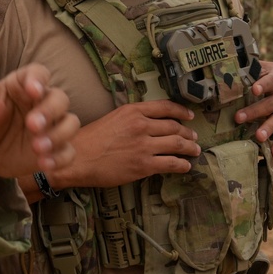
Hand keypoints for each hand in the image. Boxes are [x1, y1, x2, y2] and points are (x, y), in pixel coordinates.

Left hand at [0, 64, 77, 181]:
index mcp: (21, 87)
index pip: (37, 73)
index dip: (38, 79)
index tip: (33, 90)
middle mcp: (41, 103)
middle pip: (60, 98)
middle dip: (50, 111)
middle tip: (32, 126)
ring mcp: (50, 126)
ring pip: (70, 123)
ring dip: (58, 135)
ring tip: (37, 148)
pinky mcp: (54, 149)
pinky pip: (68, 151)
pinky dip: (60, 158)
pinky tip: (44, 164)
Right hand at [48, 100, 200, 190]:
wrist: (78, 158)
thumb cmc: (91, 139)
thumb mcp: (113, 118)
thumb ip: (132, 118)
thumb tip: (149, 123)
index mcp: (133, 111)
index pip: (165, 107)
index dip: (182, 111)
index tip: (189, 116)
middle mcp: (141, 125)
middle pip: (174, 127)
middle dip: (188, 133)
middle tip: (194, 137)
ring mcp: (144, 146)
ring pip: (177, 144)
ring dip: (189, 148)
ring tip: (194, 150)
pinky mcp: (144, 165)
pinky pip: (171, 163)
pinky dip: (182, 164)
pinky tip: (185, 166)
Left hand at [235, 61, 272, 158]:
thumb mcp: (270, 68)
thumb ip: (255, 69)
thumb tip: (234, 71)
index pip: (272, 81)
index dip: (263, 85)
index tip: (254, 90)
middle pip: (271, 104)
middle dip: (255, 111)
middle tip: (239, 118)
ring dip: (268, 129)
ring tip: (259, 137)